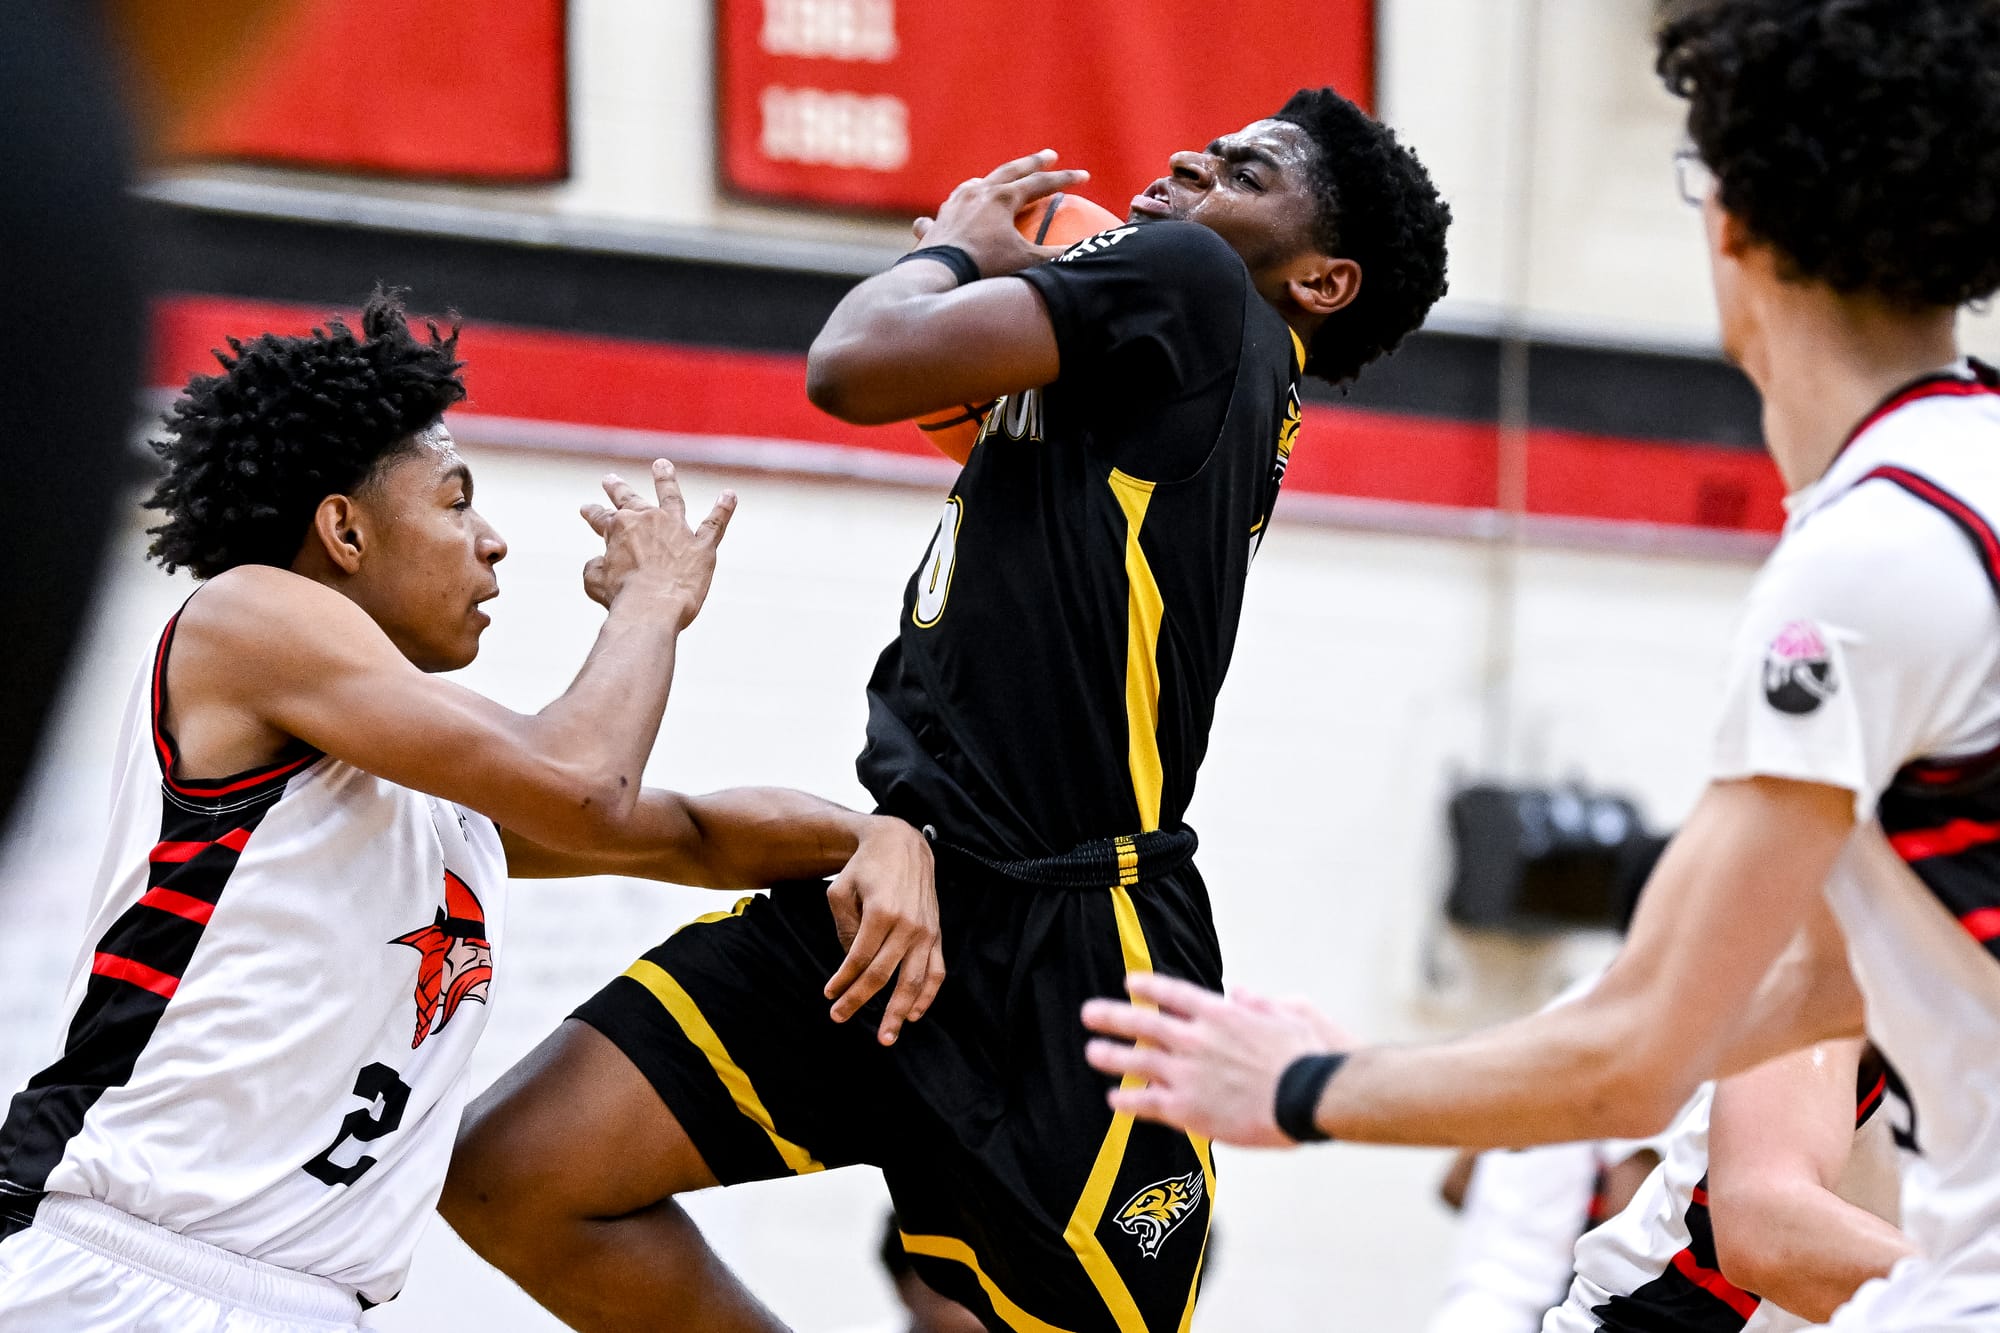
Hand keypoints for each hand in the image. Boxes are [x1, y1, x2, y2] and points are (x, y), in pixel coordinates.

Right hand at [580, 460, 735, 624]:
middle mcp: (648, 520)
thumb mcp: (595, 582)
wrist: (652, 606)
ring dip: (666, 480)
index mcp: (619, 527)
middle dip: (619, 489)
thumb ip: (594, 567)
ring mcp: (677, 529)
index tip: (586, 509)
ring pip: (672, 498)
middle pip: (631, 500)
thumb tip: (599, 562)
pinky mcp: (702, 546)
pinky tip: (730, 496)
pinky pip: (715, 524)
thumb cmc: (622, 597)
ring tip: (662, 465)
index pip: (601, 516)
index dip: (592, 513)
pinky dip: (724, 509)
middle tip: (610, 479)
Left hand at [823, 817, 942, 1045]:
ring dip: (898, 1012)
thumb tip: (850, 965)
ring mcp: (926, 932)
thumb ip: (845, 928)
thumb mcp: (841, 890)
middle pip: (881, 975)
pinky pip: (936, 971)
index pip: (858, 959)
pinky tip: (914, 1014)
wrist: (902, 843)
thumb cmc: (866, 867)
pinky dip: (927, 996)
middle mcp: (907, 925)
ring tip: (886, 1037)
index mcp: (881, 912)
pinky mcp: (936, 934)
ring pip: (913, 982)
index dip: (843, 982)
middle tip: (840, 1018)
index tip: (829, 995)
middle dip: (859, 1001)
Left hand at [909, 149, 1089, 278]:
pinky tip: (945, 212)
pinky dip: (951, 210)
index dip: (1064, 179)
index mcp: (1002, 198)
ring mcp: (953, 205)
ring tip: (992, 182)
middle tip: (1049, 155)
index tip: (1083, 176)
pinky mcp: (936, 223)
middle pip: (1009, 171)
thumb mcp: (1026, 262)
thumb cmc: (986, 267)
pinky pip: (945, 211)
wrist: (938, 275)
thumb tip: (1085, 254)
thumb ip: (1055, 256)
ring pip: (974, 185)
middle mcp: (977, 193)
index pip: (1040, 183)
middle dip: (1032, 163)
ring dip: (988, 181)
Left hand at [1081, 973, 1349, 1147]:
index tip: (1130, 982)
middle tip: (1089, 1013)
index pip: (1173, 994)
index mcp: (1221, 1014)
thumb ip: (1262, 1003)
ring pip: (1138, 1061)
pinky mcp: (1189, 1109)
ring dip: (1111, 1056)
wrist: (1309, 1096)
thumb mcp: (1292, 1014)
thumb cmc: (1308, 1057)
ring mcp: (1189, 1074)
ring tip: (1092, 1052)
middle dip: (1112, 1016)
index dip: (1148, 987)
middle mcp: (1197, 1040)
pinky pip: (1148, 1103)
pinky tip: (1115, 1100)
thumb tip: (1242, 992)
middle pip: (1144, 1023)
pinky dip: (1129, 1101)